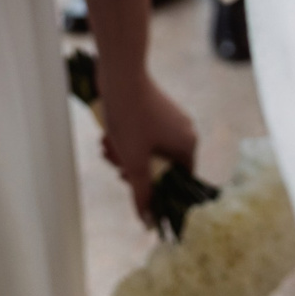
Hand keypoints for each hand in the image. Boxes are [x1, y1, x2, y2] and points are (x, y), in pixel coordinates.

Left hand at [97, 69, 199, 225]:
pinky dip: (126, 140)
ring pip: (147, 150)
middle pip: (160, 166)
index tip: (136, 188)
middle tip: (116, 165)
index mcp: (188, 144)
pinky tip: (107, 136)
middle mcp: (184, 131)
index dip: (157, 190)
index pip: (179, 180)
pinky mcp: (154, 109)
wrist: (119, 73)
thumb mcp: (134, 161)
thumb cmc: (130, 117)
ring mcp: (170, 118)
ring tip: (106, 147)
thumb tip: (148, 222)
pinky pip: (142, 134)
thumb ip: (142, 194)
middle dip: (134, 169)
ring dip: (125, 154)